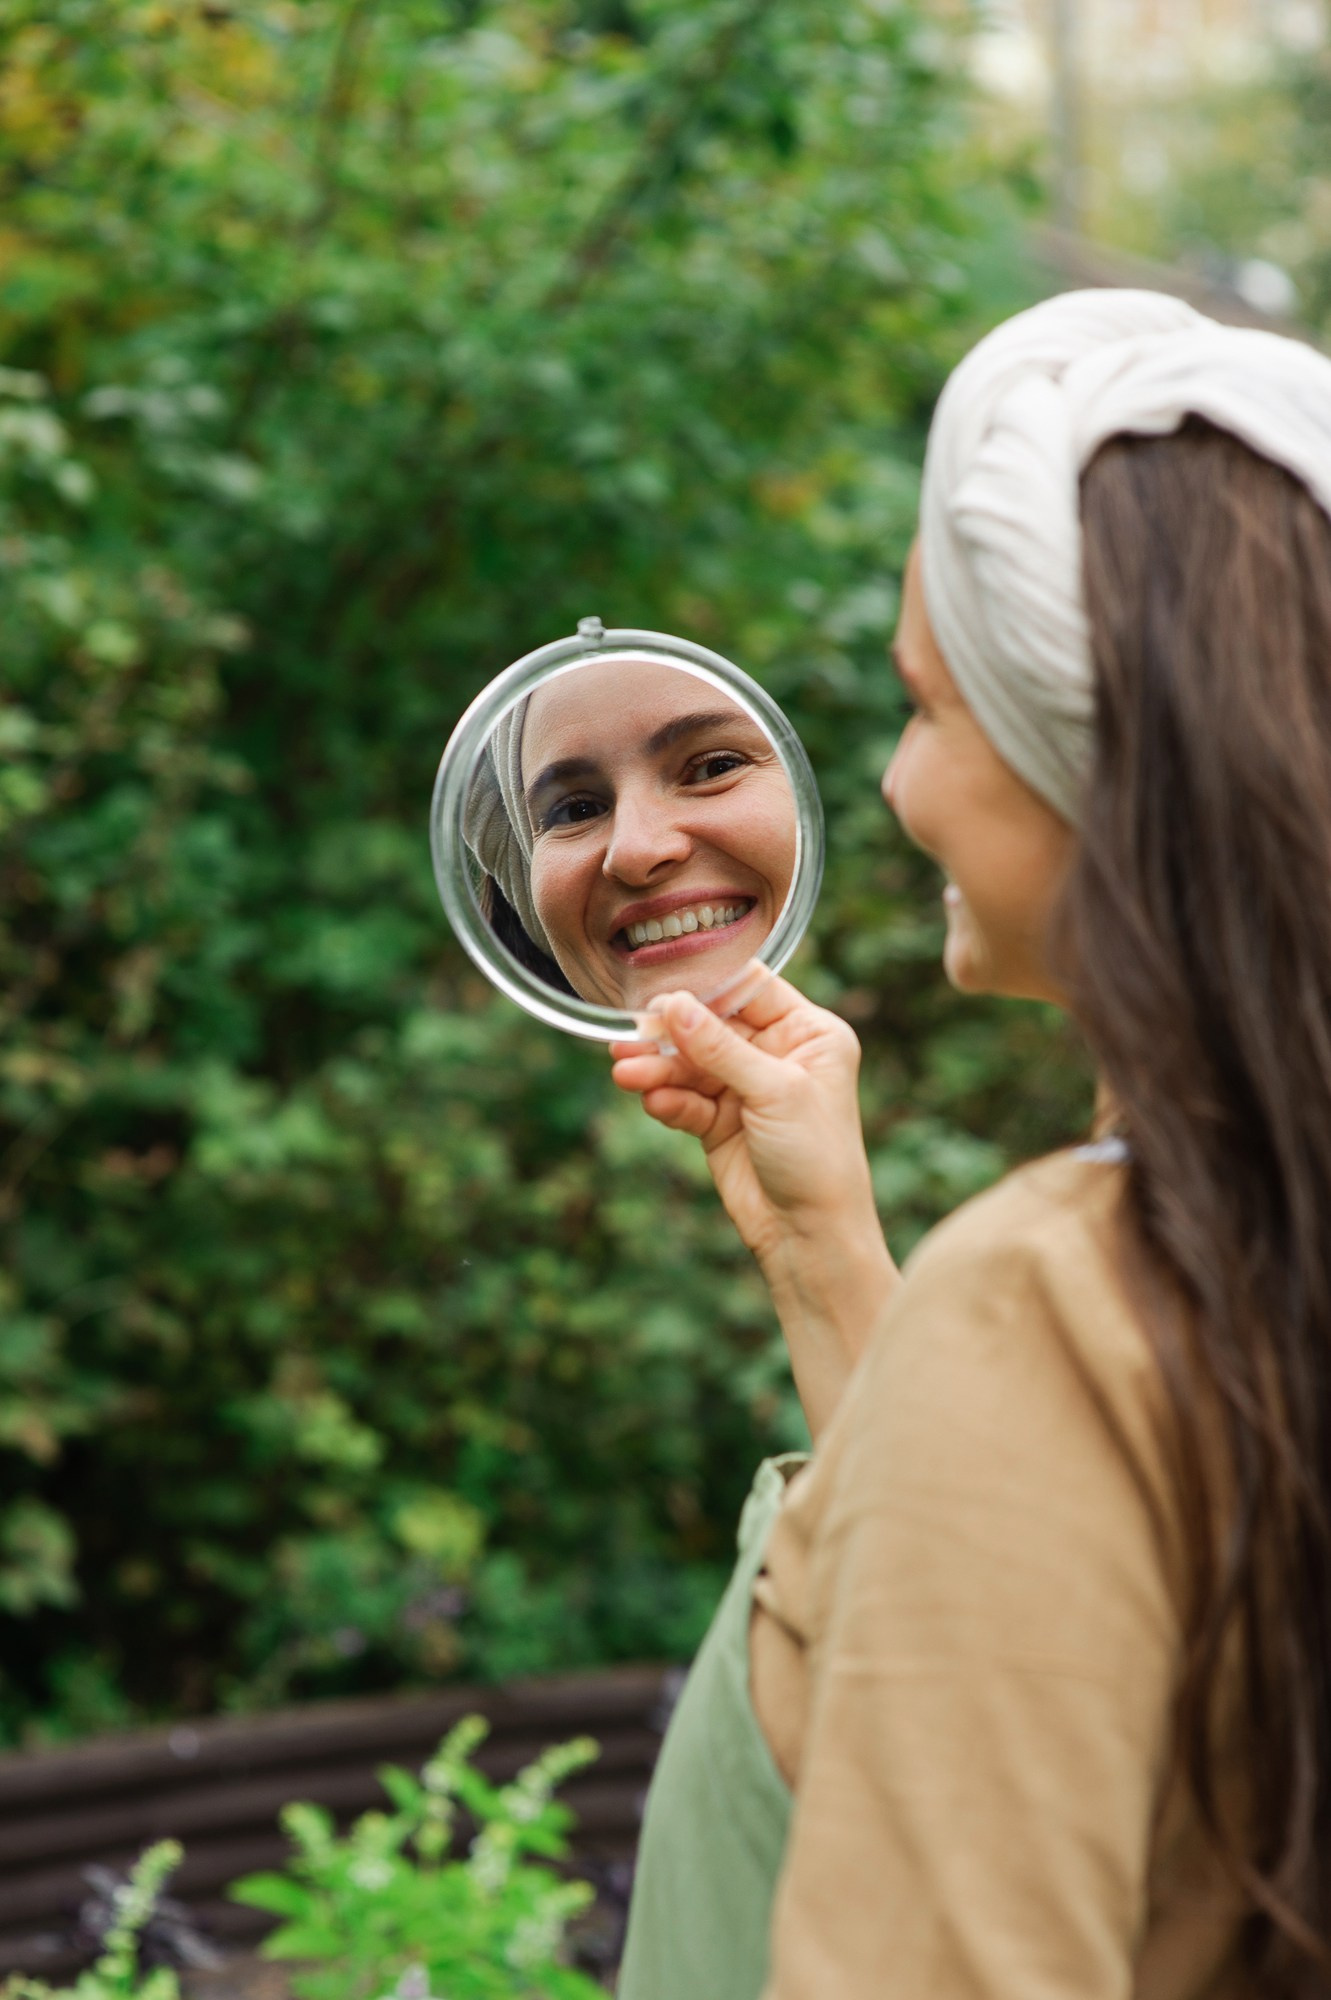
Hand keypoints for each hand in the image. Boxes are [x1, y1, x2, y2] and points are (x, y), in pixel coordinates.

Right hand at [609, 964, 896, 1434]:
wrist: (811, 1235)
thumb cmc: (818, 1158)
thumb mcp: (773, 1091)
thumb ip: (720, 1047)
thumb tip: (673, 1005)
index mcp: (810, 1033)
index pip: (751, 990)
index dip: (706, 988)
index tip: (663, 989)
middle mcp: (778, 1054)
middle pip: (711, 1027)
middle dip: (670, 1034)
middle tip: (630, 1035)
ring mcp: (747, 1089)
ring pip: (690, 1065)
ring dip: (658, 1068)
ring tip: (625, 1072)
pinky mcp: (720, 1123)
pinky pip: (685, 1100)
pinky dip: (668, 1100)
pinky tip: (654, 1103)